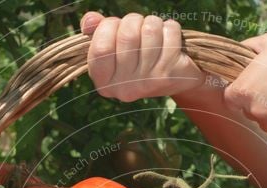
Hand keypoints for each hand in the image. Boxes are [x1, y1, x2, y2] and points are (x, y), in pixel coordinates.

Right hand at [80, 12, 206, 101]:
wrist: (175, 80)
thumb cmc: (139, 58)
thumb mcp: (114, 48)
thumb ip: (98, 32)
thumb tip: (90, 20)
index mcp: (105, 83)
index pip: (101, 48)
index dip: (108, 26)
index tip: (116, 25)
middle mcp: (124, 88)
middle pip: (127, 35)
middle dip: (134, 20)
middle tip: (139, 26)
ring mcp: (147, 82)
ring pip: (150, 30)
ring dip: (153, 22)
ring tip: (155, 32)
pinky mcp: (169, 74)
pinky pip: (169, 33)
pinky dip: (170, 27)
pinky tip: (170, 38)